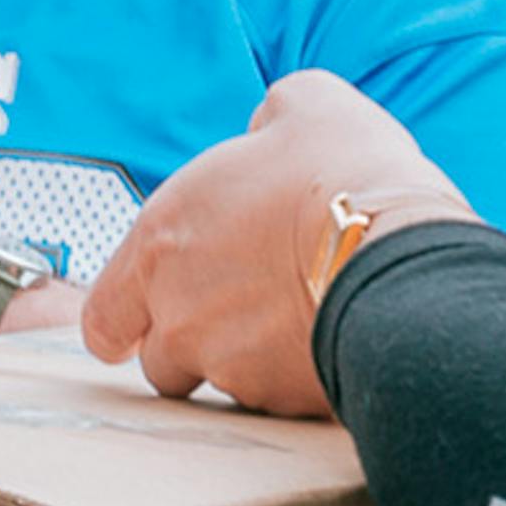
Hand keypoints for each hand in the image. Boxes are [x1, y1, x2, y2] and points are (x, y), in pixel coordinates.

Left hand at [83, 75, 459, 412]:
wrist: (402, 252)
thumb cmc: (348, 173)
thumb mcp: (306, 103)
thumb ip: (265, 120)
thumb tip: (268, 129)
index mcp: (161, 243)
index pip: (103, 317)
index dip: (121, 324)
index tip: (138, 327)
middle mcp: (179, 314)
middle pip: (159, 359)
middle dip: (190, 345)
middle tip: (239, 313)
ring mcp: (228, 365)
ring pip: (218, 384)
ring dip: (242, 364)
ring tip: (290, 327)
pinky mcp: (281, 400)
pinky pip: (277, 402)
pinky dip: (294, 378)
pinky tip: (329, 340)